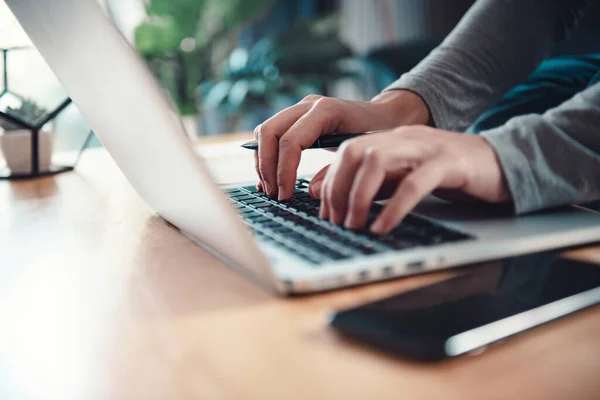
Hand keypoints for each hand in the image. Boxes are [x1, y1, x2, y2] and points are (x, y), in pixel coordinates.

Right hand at [254, 90, 429, 199]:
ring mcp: (300, 108)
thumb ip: (337, 170)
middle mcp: (308, 105)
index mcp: (326, 111)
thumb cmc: (379, 136)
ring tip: (270, 189)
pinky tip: (270, 178)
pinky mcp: (296, 116)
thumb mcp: (362, 153)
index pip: (291, 141)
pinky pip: (271, 134)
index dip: (283, 172)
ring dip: (263, 162)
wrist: (385, 117)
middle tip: (274, 194)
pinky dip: (266, 155)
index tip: (285, 195)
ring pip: (265, 131)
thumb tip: (312, 192)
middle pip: (269, 132)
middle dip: (267, 167)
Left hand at [309, 126, 509, 234]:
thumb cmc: (451, 173)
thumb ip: (375, 185)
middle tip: (337, 221)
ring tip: (355, 225)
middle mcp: (404, 138)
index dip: (330, 183)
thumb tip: (337, 201)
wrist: (503, 162)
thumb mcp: (406, 177)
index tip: (327, 214)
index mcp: (392, 139)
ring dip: (357, 196)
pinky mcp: (450, 164)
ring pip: (376, 161)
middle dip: (337, 188)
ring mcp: (426, 148)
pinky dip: (393, 207)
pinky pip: (414, 183)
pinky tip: (382, 227)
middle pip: (354, 152)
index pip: (347, 152)